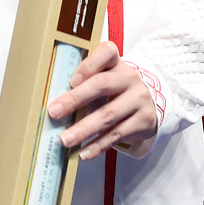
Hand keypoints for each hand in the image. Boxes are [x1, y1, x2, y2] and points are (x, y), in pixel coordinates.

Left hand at [48, 40, 160, 160]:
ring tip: (65, 139)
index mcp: (117, 63)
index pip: (107, 52)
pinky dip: (98, 145)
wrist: (150, 103)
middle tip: (53, 112)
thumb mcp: (106, 77)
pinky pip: (117, 134)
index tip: (71, 80)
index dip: (88, 65)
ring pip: (108, 115)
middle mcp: (129, 78)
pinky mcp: (143, 121)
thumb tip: (54, 102)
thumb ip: (85, 82)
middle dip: (75, 99)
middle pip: (102, 85)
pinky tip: (84, 152)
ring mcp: (138, 99)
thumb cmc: (116, 89)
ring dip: (84, 129)